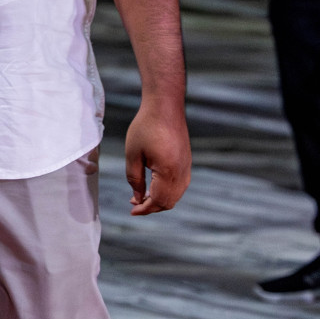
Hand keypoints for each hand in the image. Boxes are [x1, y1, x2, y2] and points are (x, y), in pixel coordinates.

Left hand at [124, 101, 190, 215]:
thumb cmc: (146, 127)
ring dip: (160, 200)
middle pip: (169, 201)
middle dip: (152, 207)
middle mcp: (182, 172)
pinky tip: (153, 186)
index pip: (159, 200)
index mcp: (168, 172)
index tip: (132, 211)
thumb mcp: (133, 154)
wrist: (165, 107)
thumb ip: (134, 179)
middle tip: (134, 204)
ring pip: (176, 195)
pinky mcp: (186, 162)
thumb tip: (138, 198)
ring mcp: (187, 167)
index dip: (145, 209)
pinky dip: (167, 191)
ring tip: (141, 196)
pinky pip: (179, 185)